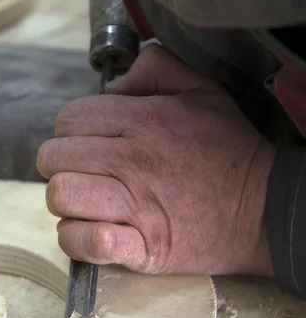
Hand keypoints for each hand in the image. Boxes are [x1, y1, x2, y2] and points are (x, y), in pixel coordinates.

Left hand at [38, 44, 274, 276]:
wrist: (265, 210)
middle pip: (53, 159)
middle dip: (62, 167)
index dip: (70, 133)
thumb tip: (113, 84)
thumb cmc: (230, 152)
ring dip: (66, 204)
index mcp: (142, 120)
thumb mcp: (203, 91)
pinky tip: (94, 234)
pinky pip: (83, 242)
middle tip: (85, 176)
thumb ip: (156, 69)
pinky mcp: (141, 247)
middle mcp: (131, 160)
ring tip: (87, 205)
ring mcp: (134, 206)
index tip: (88, 146)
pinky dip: (77, 241)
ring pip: (61, 197)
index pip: (68, 120)